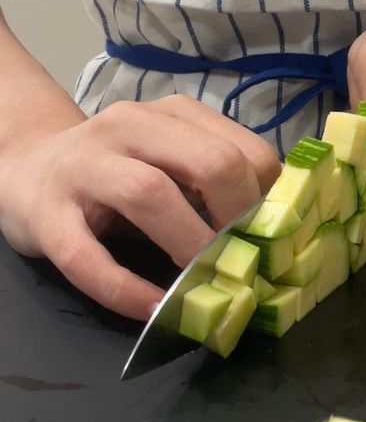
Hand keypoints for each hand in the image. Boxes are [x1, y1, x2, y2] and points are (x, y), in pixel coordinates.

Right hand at [0, 95, 279, 319]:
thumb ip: (219, 180)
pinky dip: (125, 288)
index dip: (267, 199)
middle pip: (209, 161)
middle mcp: (131, 125)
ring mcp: (85, 164)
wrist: (29, 167)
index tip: (271, 236)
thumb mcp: (173, 160)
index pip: (244, 149)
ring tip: (208, 281)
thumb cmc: (120, 170)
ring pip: (149, 194)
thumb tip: (280, 228)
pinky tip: (155, 306)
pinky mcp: (46, 213)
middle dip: (238, 216)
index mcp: (175, 114)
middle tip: (244, 259)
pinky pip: (86, 257)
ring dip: (191, 245)